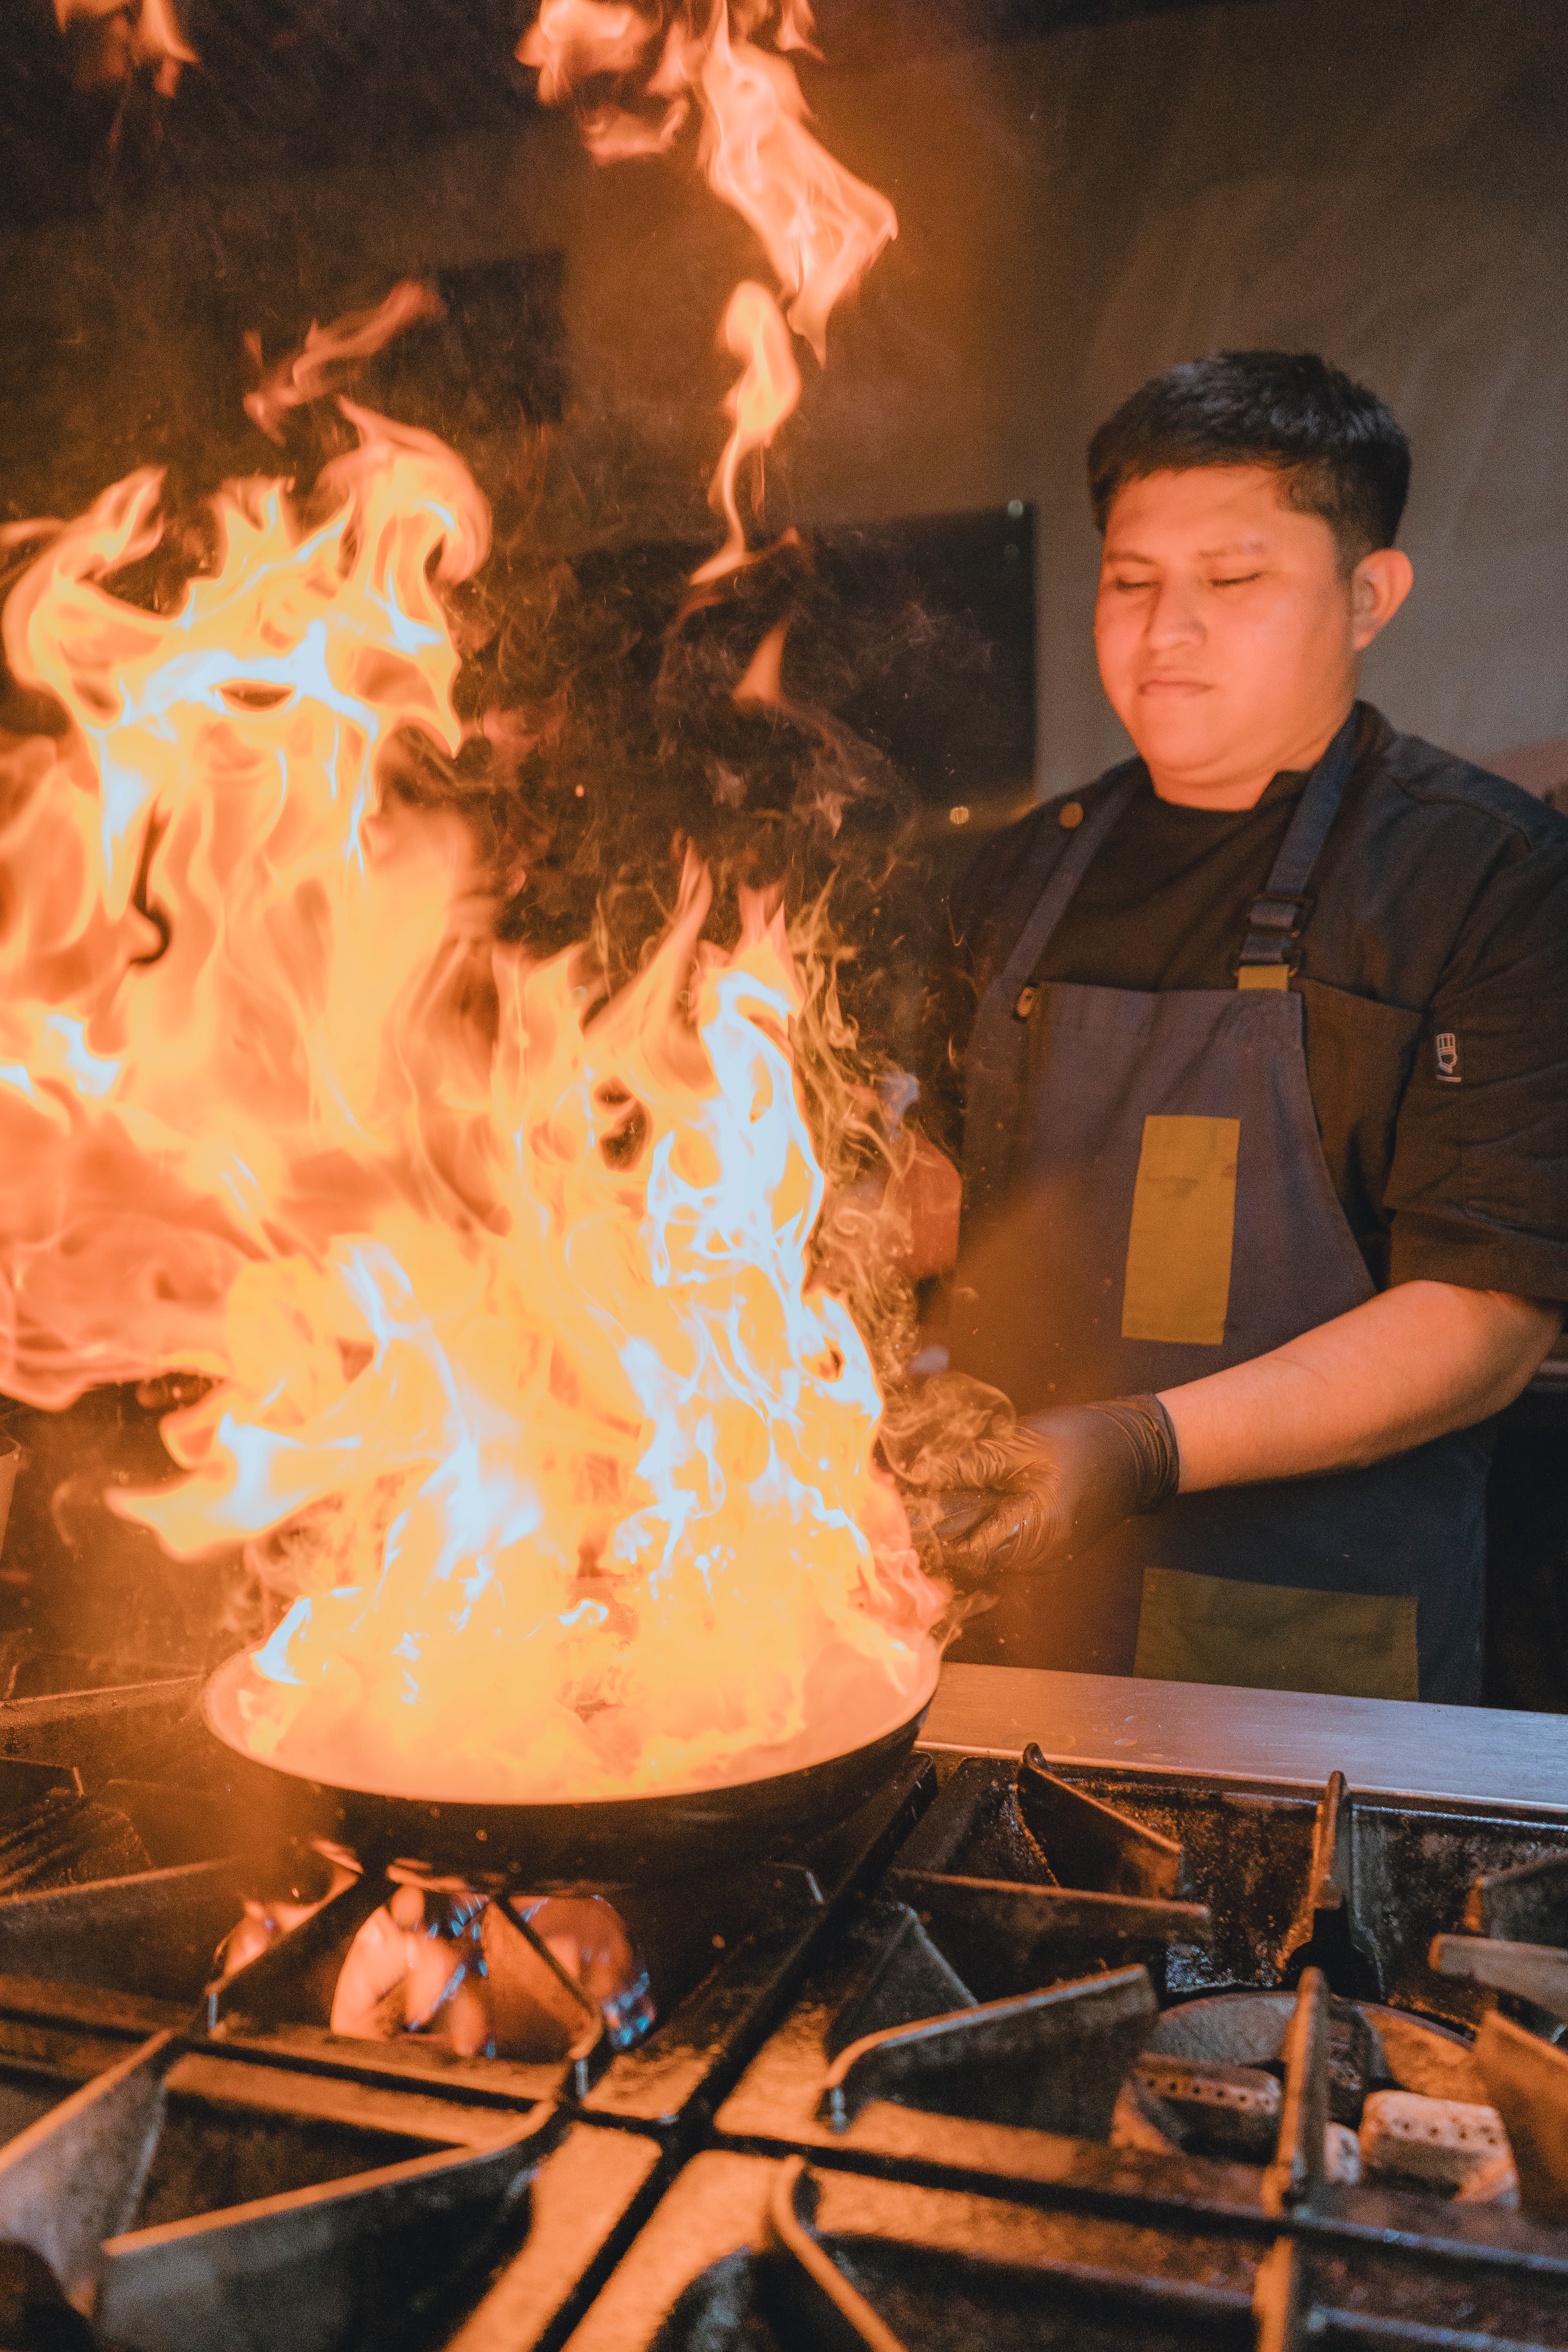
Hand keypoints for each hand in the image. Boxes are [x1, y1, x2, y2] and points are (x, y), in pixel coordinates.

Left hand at [908, 1396, 1179, 1587]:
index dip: (917, 1525)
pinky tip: (947, 1505)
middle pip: (962, 1553)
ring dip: (944, 1526)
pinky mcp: (1039, 1544)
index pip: (955, 1546)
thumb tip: (919, 1474)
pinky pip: (993, 1542)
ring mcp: (1037, 1556)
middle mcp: (1031, 1559)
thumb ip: (970, 1465)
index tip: (883, 1504)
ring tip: (906, 1502)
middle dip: (925, 1526)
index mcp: (1028, 1536)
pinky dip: (969, 1525)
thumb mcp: (1022, 1446)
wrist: (1139, 1451)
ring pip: (975, 1549)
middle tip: (885, 1503)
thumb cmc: (1084, 1443)